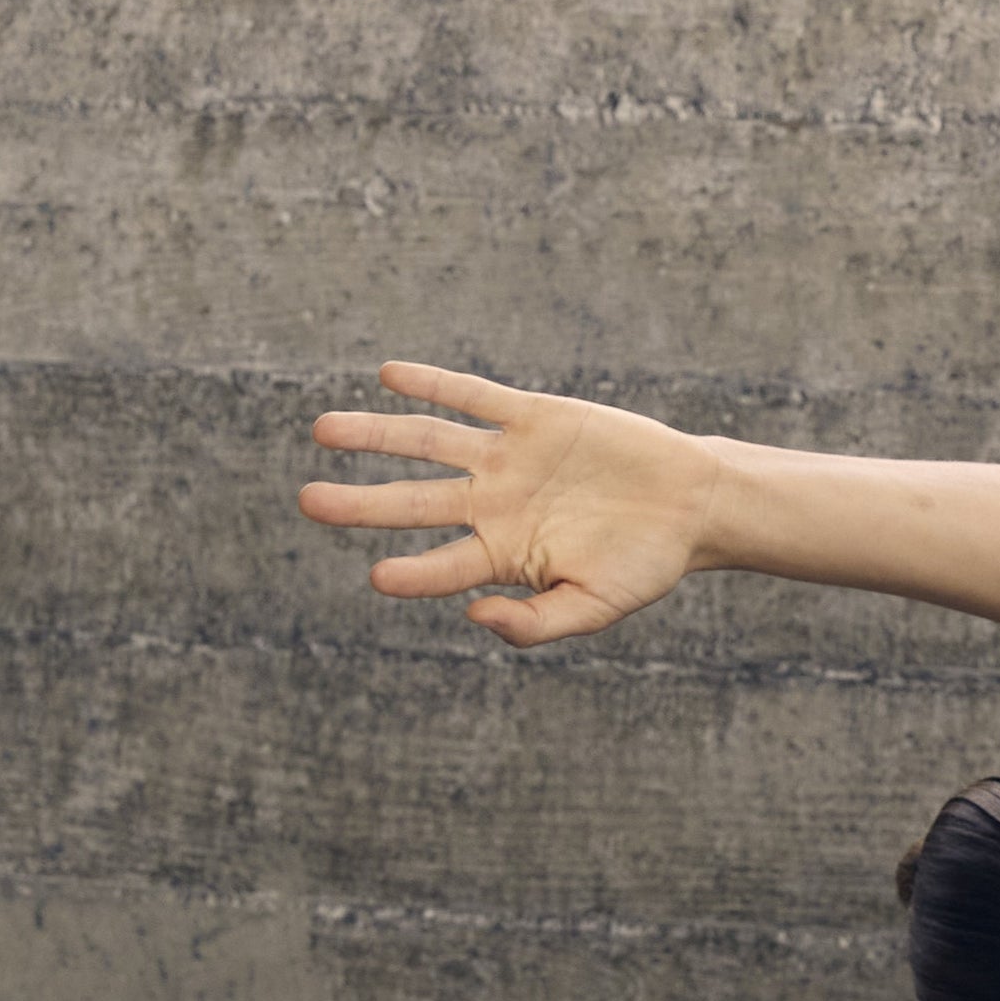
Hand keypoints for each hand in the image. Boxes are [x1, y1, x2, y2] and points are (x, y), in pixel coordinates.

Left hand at [298, 361, 720, 649]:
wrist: (691, 504)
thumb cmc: (645, 565)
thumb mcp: (595, 608)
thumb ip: (535, 624)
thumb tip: (472, 617)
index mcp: (505, 556)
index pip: (443, 567)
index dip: (412, 574)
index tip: (378, 576)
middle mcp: (495, 505)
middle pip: (414, 502)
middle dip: (360, 503)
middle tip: (308, 502)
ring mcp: (509, 458)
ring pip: (428, 442)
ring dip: (375, 435)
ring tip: (322, 430)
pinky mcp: (532, 416)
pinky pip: (473, 396)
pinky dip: (434, 385)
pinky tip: (388, 377)